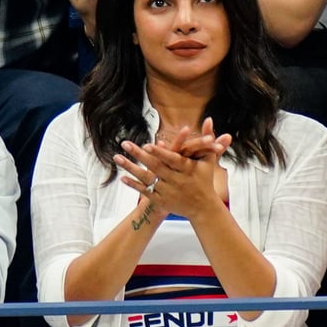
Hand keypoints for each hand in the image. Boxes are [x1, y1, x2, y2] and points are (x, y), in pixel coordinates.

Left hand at [114, 117, 231, 218]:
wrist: (203, 208)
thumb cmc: (205, 180)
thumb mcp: (208, 159)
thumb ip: (207, 138)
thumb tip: (209, 119)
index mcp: (187, 169)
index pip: (171, 159)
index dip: (160, 153)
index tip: (147, 144)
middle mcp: (176, 180)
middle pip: (155, 167)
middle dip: (139, 155)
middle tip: (125, 143)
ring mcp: (167, 191)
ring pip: (146, 179)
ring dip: (130, 168)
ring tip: (116, 157)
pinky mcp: (161, 200)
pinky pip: (145, 191)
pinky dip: (133, 185)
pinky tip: (122, 177)